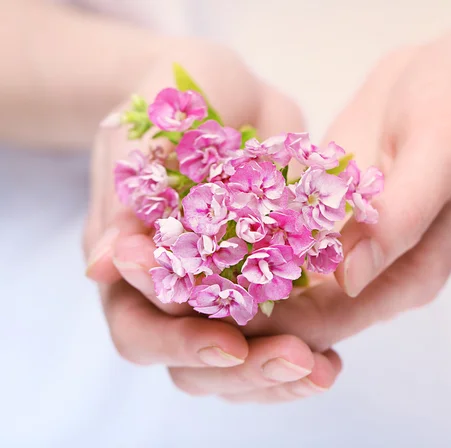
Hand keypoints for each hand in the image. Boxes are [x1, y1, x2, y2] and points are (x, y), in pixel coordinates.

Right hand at [83, 39, 341, 402]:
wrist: (220, 92)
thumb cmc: (172, 98)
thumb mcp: (146, 133)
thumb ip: (127, 196)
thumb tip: (99, 268)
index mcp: (128, 264)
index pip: (141, 327)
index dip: (180, 341)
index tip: (230, 342)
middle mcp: (169, 291)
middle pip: (192, 363)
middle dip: (243, 369)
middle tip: (298, 361)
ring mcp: (216, 293)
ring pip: (236, 362)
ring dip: (278, 374)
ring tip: (324, 369)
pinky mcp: (262, 284)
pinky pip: (277, 336)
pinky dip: (304, 349)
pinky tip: (333, 357)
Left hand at [103, 35, 450, 399]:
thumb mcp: (444, 147)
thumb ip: (405, 214)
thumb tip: (350, 274)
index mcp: (407, 274)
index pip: (329, 321)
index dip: (265, 323)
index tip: (200, 308)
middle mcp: (372, 274)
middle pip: (293, 316)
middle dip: (226, 309)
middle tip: (154, 280)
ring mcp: (346, 248)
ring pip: (274, 284)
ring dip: (217, 276)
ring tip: (151, 257)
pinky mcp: (324, 216)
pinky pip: (272, 240)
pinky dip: (231, 238)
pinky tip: (183, 223)